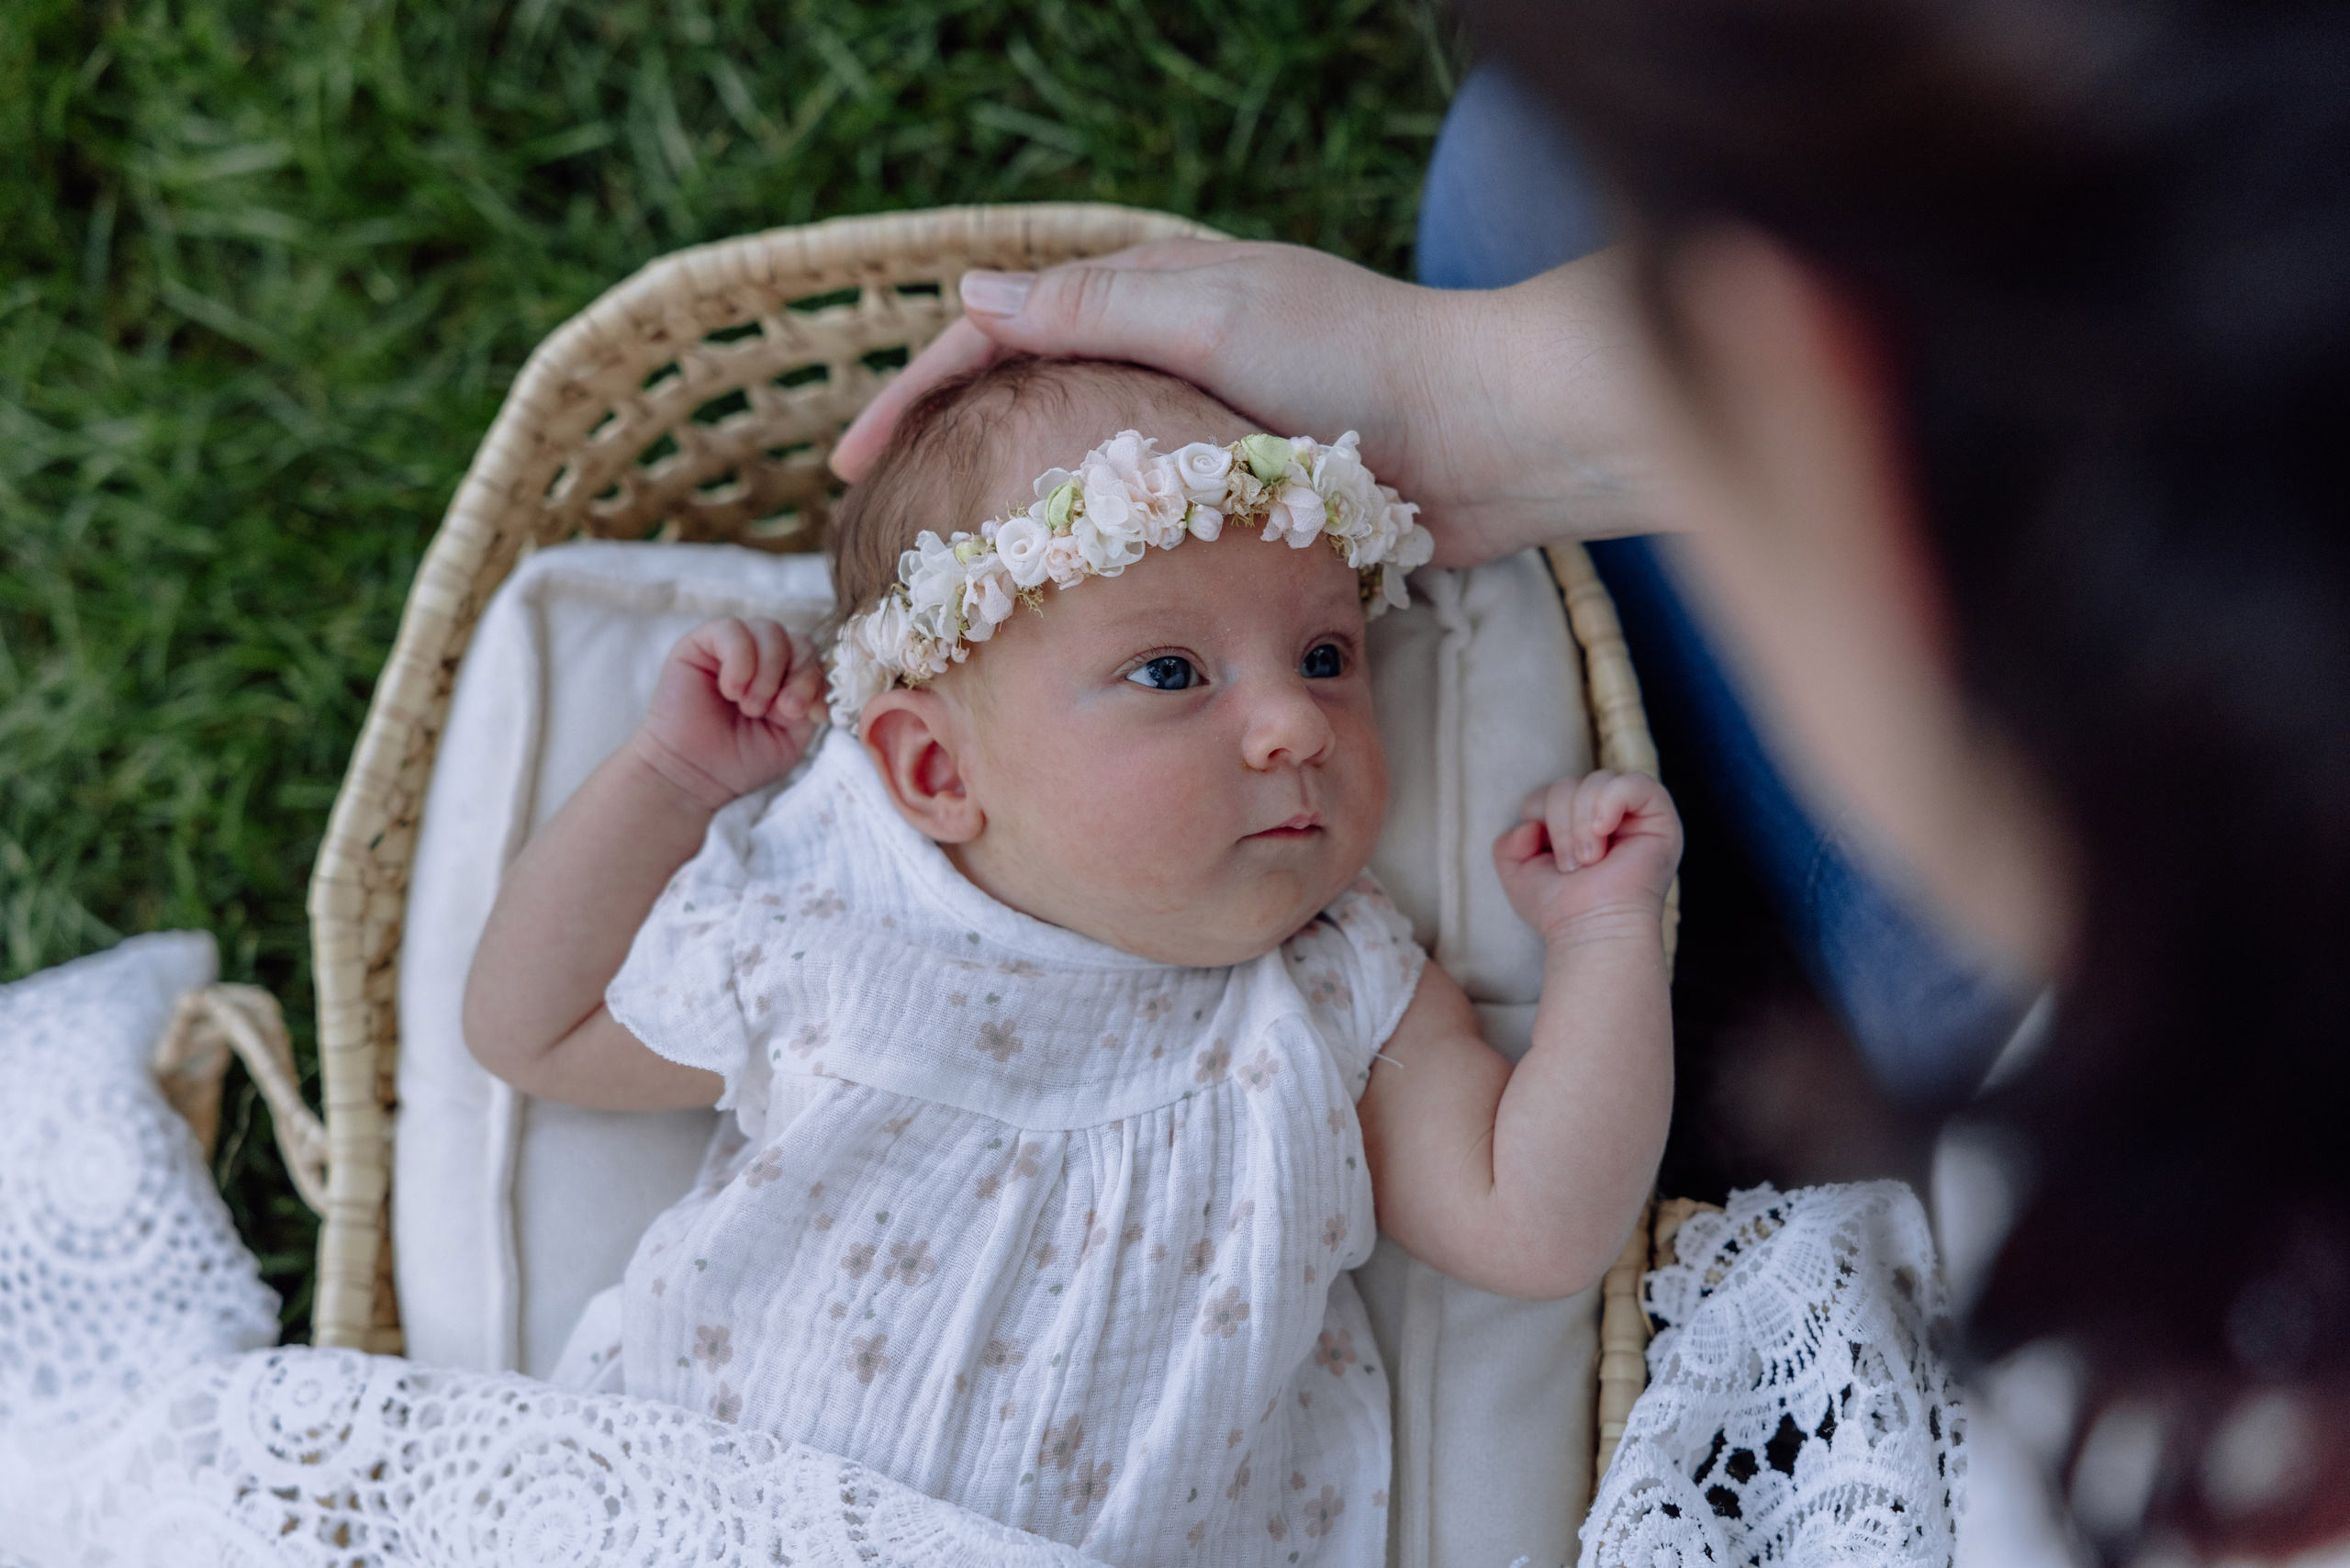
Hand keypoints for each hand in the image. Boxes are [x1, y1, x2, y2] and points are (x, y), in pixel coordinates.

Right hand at [631, 618, 825, 810]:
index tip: (808, 714)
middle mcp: (762, 659)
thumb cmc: (738, 761)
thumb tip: (816, 677)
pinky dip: (741, 661)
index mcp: (786, 679)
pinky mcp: (700, 643)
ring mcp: (733, 648)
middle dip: (798, 676)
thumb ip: (809, 703)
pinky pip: (733, 630)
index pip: (816, 659)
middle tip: (779, 711)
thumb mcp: (790, 738)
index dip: (817, 681)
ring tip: (749, 706)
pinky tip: (731, 690)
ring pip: (770, 630)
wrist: (691, 776)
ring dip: (768, 672)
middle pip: (799, 640)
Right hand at [830, 240, 1672, 563]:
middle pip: (1026, 409)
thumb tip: (970, 294)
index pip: (998, 338)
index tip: (851, 466)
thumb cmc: (1358, 357)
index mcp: (1151, 299)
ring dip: (1009, 517)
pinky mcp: (1246, 501)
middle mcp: (1169, 361)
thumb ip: (1093, 307)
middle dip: (947, 461)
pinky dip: (1087, 557)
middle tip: (879, 531)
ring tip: (943, 579)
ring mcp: (1205, 435)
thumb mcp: (1212, 313)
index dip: (915, 397)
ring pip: (1078, 476)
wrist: (1490, 433)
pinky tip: (1052, 602)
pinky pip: (1144, 528)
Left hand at [1494, 770, 1682, 947]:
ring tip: (1590, 860)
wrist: (1592, 931)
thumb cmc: (1560, 909)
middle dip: (1561, 824)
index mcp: (1577, 824)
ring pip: (1598, 781)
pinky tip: (1603, 830)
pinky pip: (1635, 782)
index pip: (1551, 790)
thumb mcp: (1519, 873)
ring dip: (1582, 823)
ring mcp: (1635, 816)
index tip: (1546, 855)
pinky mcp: (1660, 817)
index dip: (1538, 813)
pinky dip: (1610, 801)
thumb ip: (1508, 843)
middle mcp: (1607, 816)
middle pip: (1571, 784)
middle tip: (1572, 866)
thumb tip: (1529, 825)